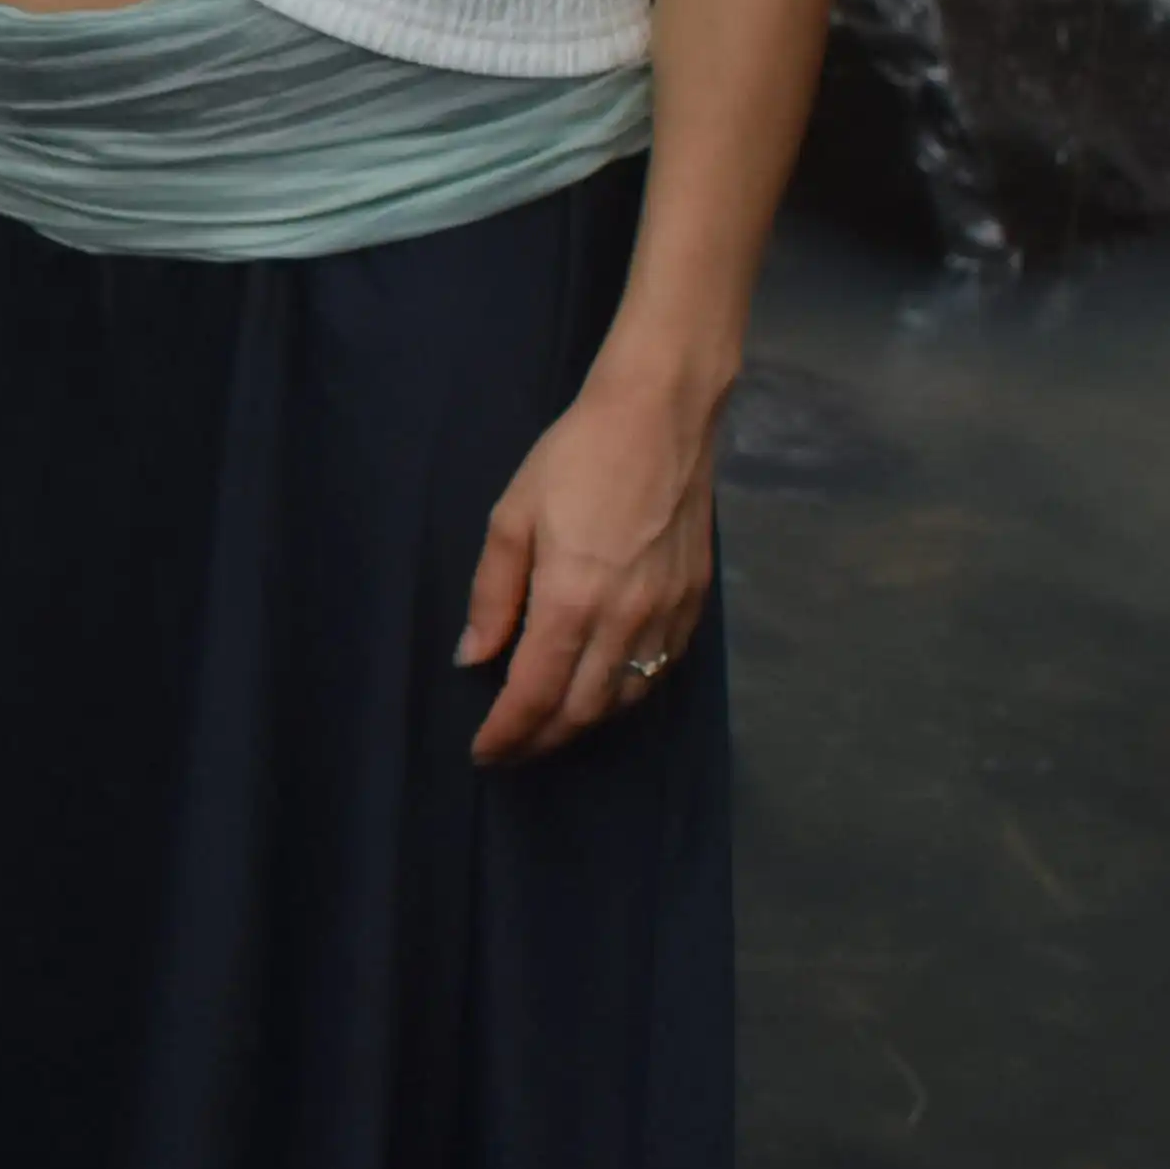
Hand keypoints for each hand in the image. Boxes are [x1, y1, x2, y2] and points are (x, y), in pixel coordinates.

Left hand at [457, 355, 721, 760]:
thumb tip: (474, 657)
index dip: (507, 733)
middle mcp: (626, 620)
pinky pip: (659, 671)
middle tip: (511, 750)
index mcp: (572, 600)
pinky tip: (604, 690)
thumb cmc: (575, 457)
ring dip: (584, 723)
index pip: (534, 693)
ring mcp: (667, 614)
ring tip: (550, 727)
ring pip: (625, 698)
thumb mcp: (512, 517)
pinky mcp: (695, 603)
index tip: (483, 752)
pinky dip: (627, 694)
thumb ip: (493, 595)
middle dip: (542, 740)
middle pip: (582, 710)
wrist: (660, 416)